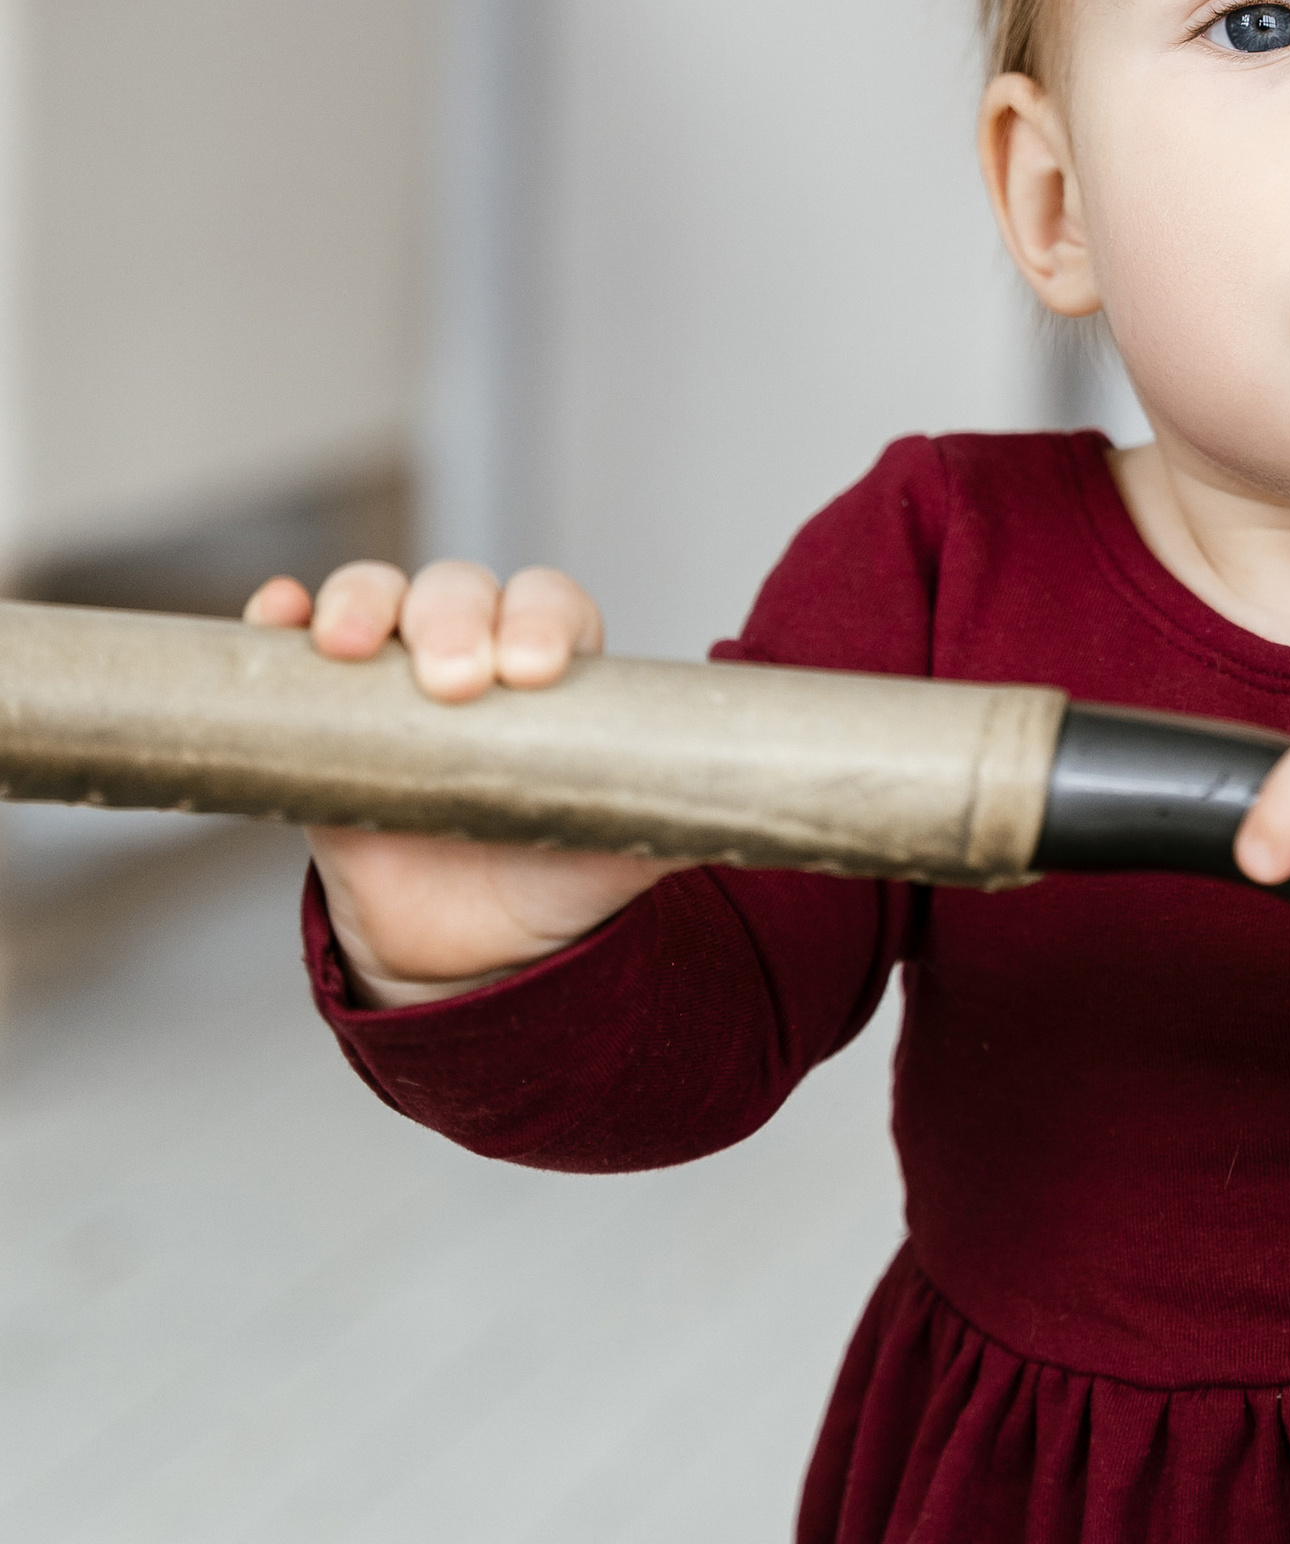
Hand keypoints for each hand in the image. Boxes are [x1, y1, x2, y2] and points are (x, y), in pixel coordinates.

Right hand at [246, 557, 672, 1002]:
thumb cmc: (553, 880)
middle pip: (461, 591)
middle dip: (455, 618)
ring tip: (353, 644)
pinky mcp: (325, 710)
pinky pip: (297, 642)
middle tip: (453, 681)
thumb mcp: (619, 852)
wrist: (467, 952)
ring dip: (364, 602)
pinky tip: (277, 616)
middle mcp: (475, 650)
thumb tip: (759, 811)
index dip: (543, 622)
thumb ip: (675, 818)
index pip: (550, 608)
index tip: (538, 671)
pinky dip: (284, 616)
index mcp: (554, 665)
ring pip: (381, 597)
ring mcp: (393, 672)